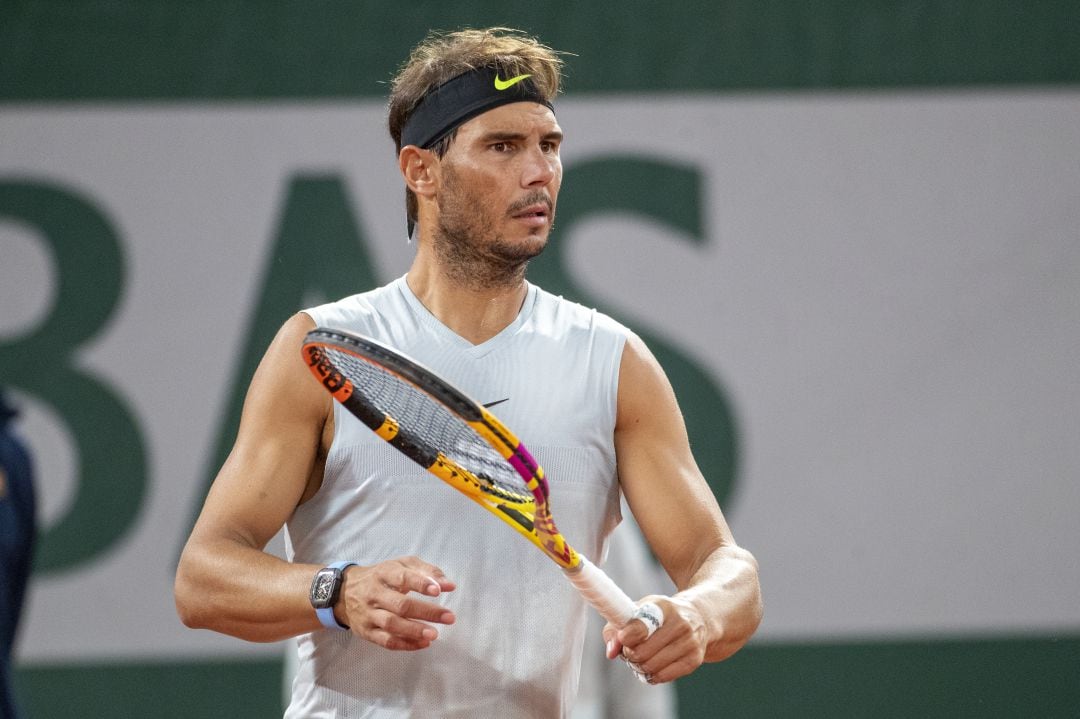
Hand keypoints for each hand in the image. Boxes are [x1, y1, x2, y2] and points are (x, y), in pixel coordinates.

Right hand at [336, 556, 455, 649]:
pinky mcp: (366, 632)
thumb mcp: (401, 565)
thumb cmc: (381, 577)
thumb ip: (427, 572)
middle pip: (400, 604)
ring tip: (434, 634)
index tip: (438, 591)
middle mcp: (374, 594)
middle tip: (449, 617)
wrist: (343, 592)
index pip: (402, 577)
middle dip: (426, 611)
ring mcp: (368, 614)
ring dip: (414, 631)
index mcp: (383, 573)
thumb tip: (449, 585)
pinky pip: (385, 641)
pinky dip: (405, 644)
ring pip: (391, 624)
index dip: (420, 584)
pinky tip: (423, 644)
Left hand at [603, 595, 708, 683]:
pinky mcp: (694, 660)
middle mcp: (680, 624)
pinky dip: (651, 675)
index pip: (642, 625)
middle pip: (642, 652)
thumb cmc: (660, 615)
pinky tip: (651, 665)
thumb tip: (611, 652)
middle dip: (630, 654)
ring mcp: (689, 643)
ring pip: (651, 667)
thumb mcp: (639, 610)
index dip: (627, 635)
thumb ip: (617, 627)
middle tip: (629, 650)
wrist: (698, 617)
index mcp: (663, 607)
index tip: (622, 638)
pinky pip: (662, 677)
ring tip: (640, 657)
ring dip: (639, 666)